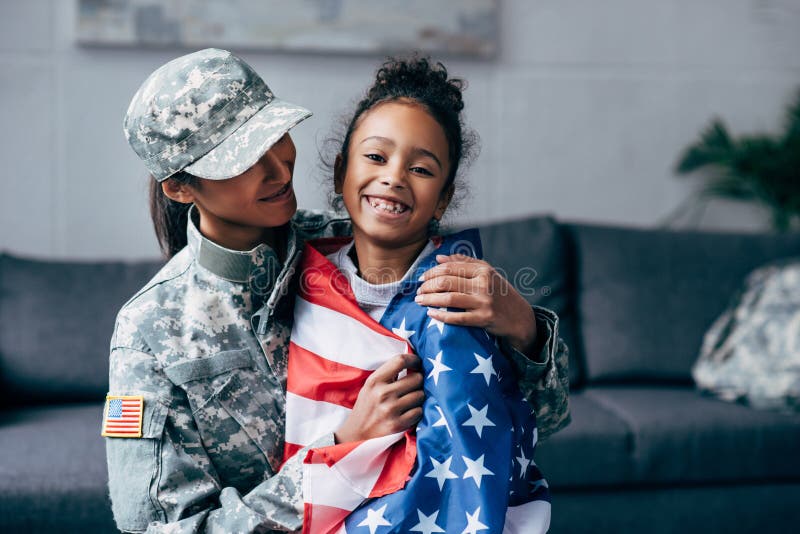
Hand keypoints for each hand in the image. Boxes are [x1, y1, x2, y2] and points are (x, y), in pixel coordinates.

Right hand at [334, 353, 423, 443]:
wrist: (355, 435)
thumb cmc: (366, 408)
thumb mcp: (370, 387)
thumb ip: (388, 375)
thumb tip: (412, 363)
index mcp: (375, 381)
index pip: (400, 361)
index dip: (414, 359)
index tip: (418, 363)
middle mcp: (383, 393)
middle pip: (416, 378)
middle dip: (418, 381)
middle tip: (413, 386)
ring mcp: (390, 410)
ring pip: (420, 395)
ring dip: (418, 397)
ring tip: (409, 400)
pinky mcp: (397, 425)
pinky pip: (419, 411)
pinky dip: (417, 411)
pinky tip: (408, 412)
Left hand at [415, 254, 537, 353]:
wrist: (520, 317)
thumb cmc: (500, 293)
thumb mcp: (487, 273)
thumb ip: (464, 263)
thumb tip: (439, 258)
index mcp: (483, 270)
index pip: (451, 267)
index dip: (432, 272)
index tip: (421, 278)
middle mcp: (484, 283)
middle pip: (447, 282)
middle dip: (428, 286)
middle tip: (418, 291)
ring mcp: (484, 302)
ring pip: (449, 299)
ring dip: (430, 299)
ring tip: (419, 301)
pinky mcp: (484, 318)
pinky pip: (457, 317)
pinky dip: (441, 316)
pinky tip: (431, 314)